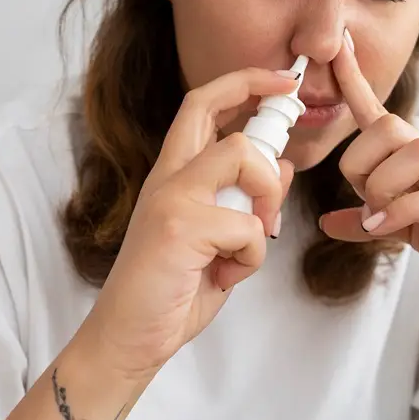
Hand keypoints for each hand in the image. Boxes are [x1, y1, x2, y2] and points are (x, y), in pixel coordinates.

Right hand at [82, 67, 297, 377]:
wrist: (129, 338)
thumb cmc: (173, 291)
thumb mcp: (221, 239)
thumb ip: (247, 201)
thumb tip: (282, 165)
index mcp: (173, 176)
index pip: (201, 105)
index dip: (244, 83)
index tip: (282, 81)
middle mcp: (167, 177)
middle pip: (209, 105)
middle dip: (258, 96)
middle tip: (289, 116)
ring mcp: (171, 197)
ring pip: (242, 155)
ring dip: (266, 196)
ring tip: (253, 238)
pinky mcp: (180, 226)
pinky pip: (248, 225)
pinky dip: (252, 256)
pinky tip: (226, 275)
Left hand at [318, 33, 418, 320]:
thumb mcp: (408, 231)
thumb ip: (370, 221)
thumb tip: (328, 221)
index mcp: (417, 161)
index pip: (378, 112)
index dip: (355, 78)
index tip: (337, 43)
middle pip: (385, 127)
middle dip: (360, 165)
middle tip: (368, 202)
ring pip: (409, 153)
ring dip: (380, 190)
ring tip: (380, 222)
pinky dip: (397, 213)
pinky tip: (383, 230)